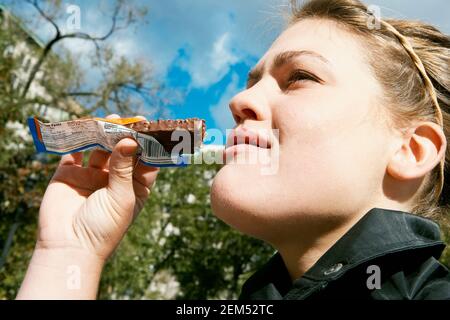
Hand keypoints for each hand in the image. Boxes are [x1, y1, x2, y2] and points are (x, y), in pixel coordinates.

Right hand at [37, 114, 158, 258]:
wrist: (68, 246)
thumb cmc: (104, 227)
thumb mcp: (121, 196)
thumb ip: (124, 167)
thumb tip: (129, 140)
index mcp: (134, 187)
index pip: (146, 162)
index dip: (149, 146)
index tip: (151, 128)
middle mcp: (114, 179)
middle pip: (123, 151)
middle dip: (126, 136)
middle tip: (130, 120)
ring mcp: (91, 176)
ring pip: (100, 149)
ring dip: (104, 135)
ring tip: (110, 120)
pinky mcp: (69, 174)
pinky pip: (75, 152)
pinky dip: (78, 140)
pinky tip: (85, 128)